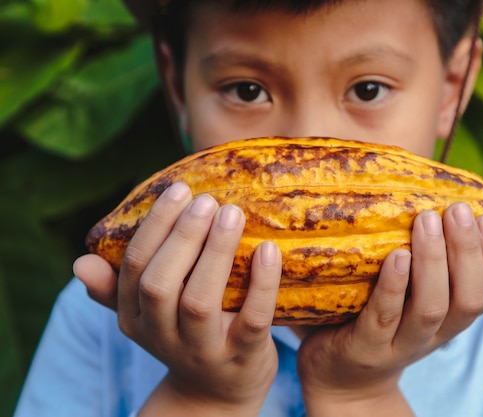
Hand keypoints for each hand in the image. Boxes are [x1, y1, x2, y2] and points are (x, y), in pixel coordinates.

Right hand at [74, 182, 281, 415]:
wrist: (216, 395)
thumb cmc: (184, 337)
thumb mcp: (146, 317)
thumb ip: (115, 289)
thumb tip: (79, 262)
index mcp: (136, 318)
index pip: (135, 267)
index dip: (156, 225)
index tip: (180, 189)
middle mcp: (163, 336)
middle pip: (161, 284)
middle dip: (182, 236)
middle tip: (207, 200)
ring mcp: (204, 350)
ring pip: (200, 301)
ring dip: (216, 252)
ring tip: (232, 214)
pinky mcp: (243, 357)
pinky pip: (253, 320)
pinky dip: (262, 284)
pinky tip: (268, 249)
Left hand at [296, 202, 482, 415]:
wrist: (341, 381)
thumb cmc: (372, 321)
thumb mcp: (406, 298)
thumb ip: (418, 261)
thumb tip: (421, 196)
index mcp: (448, 322)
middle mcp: (432, 336)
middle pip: (466, 299)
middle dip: (467, 251)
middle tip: (457, 209)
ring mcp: (398, 345)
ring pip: (431, 308)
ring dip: (434, 261)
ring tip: (427, 220)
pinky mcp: (365, 348)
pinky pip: (384, 317)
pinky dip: (395, 286)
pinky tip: (397, 256)